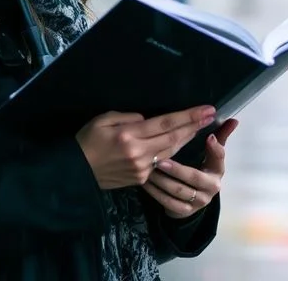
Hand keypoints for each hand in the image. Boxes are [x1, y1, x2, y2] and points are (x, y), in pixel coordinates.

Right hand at [76, 106, 215, 189]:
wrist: (77, 173)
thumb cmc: (86, 141)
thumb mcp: (103, 120)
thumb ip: (128, 117)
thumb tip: (147, 119)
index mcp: (129, 135)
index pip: (166, 123)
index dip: (188, 116)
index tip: (206, 109)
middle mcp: (139, 153)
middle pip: (174, 138)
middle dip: (194, 125)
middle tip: (210, 115)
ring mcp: (142, 169)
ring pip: (171, 151)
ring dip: (187, 138)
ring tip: (200, 126)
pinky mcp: (141, 179)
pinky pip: (161, 163)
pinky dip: (173, 151)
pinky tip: (180, 143)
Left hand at [143, 118, 237, 218]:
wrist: (193, 200)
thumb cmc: (201, 169)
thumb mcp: (210, 155)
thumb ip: (220, 136)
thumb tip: (234, 120)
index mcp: (218, 171)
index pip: (219, 159)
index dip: (215, 149)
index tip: (208, 138)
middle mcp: (211, 188)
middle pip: (194, 177)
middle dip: (177, 169)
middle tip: (160, 160)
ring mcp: (198, 202)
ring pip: (178, 190)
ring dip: (161, 180)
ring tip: (149, 169)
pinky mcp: (185, 211)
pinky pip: (168, 202)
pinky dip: (155, 192)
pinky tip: (145, 182)